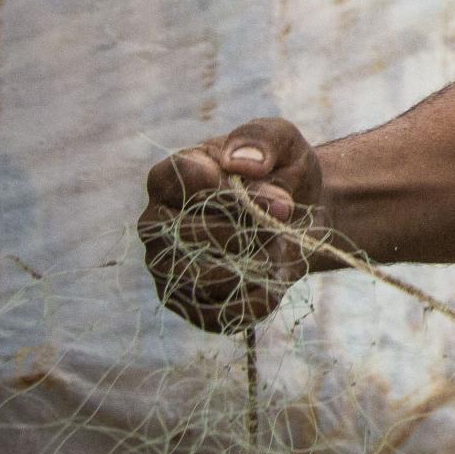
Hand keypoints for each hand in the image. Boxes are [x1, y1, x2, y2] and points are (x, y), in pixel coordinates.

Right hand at [138, 117, 324, 333]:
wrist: (300, 219)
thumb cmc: (282, 175)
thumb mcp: (283, 142)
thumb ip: (261, 139)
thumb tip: (240, 163)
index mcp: (168, 178)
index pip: (185, 183)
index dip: (236, 193)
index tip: (278, 197)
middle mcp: (154, 225)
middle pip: (193, 234)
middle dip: (252, 230)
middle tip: (283, 222)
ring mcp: (166, 267)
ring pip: (203, 278)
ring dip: (256, 263)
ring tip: (277, 245)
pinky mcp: (188, 305)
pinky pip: (221, 313)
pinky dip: (260, 296)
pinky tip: (272, 275)